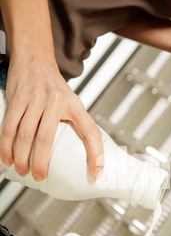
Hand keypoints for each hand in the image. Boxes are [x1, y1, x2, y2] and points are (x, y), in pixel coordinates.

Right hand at [0, 54, 103, 180]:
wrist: (35, 58)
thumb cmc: (53, 86)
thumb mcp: (71, 101)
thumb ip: (74, 123)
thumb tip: (80, 153)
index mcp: (75, 105)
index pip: (91, 131)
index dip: (96, 153)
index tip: (96, 172)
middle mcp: (57, 101)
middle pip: (47, 139)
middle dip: (41, 163)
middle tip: (39, 177)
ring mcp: (36, 99)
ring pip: (26, 135)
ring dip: (21, 157)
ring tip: (21, 170)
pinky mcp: (18, 97)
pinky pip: (10, 126)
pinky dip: (6, 144)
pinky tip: (7, 157)